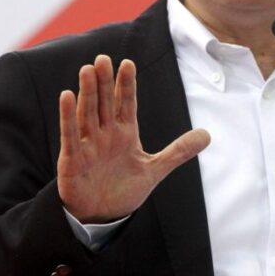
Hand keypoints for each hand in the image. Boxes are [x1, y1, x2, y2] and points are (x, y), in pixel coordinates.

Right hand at [56, 55, 209, 222]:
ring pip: (87, 113)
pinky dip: (67, 117)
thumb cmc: (123, 189)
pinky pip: (70, 135)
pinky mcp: (72, 159)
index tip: (127, 63)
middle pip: (105, 102)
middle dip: (105, 81)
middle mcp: (105, 134)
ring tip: (87, 70)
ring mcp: (88, 145)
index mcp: (125, 133)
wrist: (100, 217)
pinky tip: (66, 95)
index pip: (126, 103)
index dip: (126, 84)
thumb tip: (207, 135)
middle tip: (103, 58)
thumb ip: (178, 151)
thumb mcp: (155, 169)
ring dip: (87, 92)